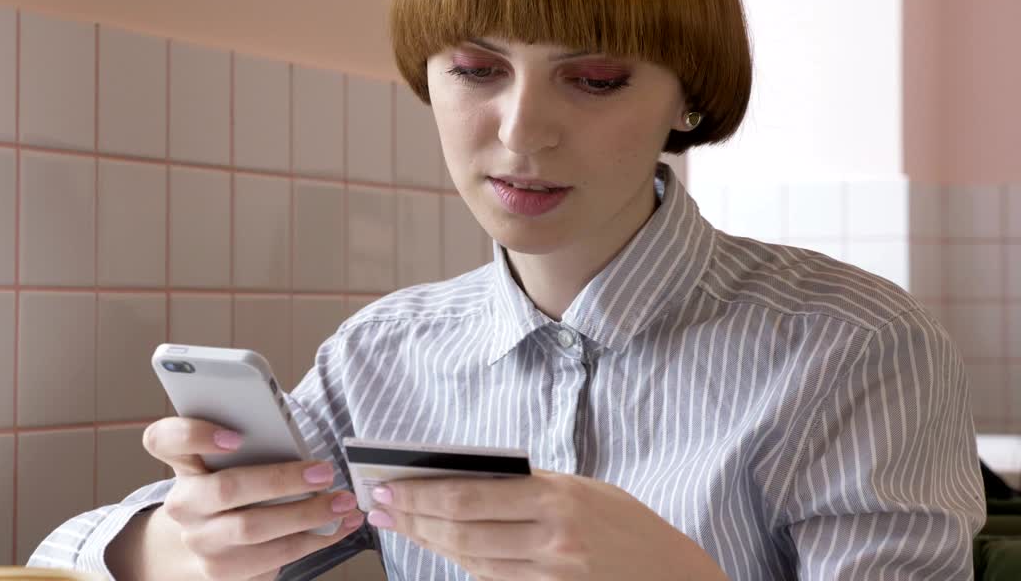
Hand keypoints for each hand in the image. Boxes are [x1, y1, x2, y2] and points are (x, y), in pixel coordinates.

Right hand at [142, 416, 364, 579]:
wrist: (200, 542)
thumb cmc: (226, 486)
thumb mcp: (226, 462)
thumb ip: (249, 445)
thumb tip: (296, 441)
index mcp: (182, 464)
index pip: (165, 440)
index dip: (195, 434)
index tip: (235, 436)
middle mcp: (184, 504)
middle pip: (227, 488)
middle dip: (282, 480)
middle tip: (324, 472)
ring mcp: (201, 542)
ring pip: (253, 530)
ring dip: (307, 517)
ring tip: (343, 503)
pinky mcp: (223, 573)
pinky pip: (273, 558)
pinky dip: (314, 541)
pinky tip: (338, 526)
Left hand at [366, 470, 726, 580]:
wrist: (672, 574)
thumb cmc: (624, 523)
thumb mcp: (580, 488)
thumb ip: (526, 487)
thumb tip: (461, 479)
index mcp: (555, 497)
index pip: (469, 496)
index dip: (420, 494)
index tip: (387, 486)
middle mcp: (551, 539)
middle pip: (461, 531)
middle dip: (412, 518)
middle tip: (379, 506)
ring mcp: (550, 575)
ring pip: (470, 561)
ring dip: (429, 543)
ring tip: (400, 526)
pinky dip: (464, 565)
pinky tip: (442, 549)